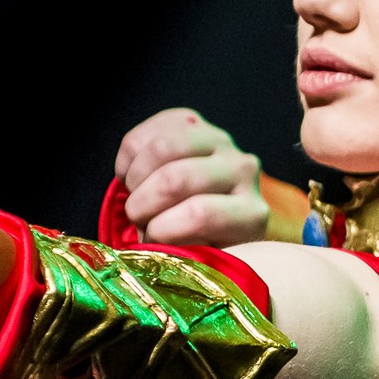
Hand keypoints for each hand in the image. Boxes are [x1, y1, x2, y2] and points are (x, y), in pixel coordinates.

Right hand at [114, 109, 267, 245]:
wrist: (213, 203)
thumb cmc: (204, 240)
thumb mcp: (202, 258)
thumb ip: (184, 256)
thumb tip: (150, 247)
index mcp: (250, 213)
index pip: (201, 214)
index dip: (162, 230)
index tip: (150, 240)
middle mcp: (242, 170)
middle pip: (176, 179)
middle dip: (142, 203)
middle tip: (135, 217)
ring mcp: (219, 139)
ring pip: (162, 148)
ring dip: (134, 178)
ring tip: (134, 195)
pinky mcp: (193, 120)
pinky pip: (148, 131)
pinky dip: (129, 157)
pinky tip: (132, 176)